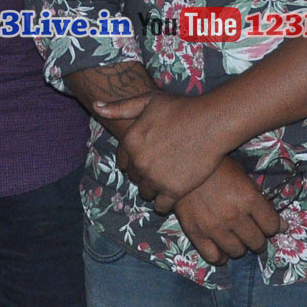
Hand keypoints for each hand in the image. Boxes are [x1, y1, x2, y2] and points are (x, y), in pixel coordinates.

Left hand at [93, 90, 223, 212]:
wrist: (211, 122)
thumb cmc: (181, 108)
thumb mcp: (148, 101)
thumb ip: (120, 107)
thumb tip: (96, 106)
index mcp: (130, 141)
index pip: (123, 161)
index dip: (135, 158)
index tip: (149, 155)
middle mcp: (139, 162)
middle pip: (135, 177)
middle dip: (144, 172)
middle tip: (161, 164)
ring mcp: (155, 178)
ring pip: (146, 192)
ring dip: (153, 187)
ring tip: (168, 176)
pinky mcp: (173, 191)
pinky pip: (160, 206)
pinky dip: (164, 202)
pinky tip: (172, 191)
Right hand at [172, 157, 280, 264]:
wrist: (181, 163)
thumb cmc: (216, 167)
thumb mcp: (243, 176)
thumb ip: (262, 201)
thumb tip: (282, 226)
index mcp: (249, 198)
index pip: (272, 226)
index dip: (272, 226)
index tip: (267, 224)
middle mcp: (234, 215)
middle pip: (257, 242)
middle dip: (258, 238)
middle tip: (252, 232)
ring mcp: (214, 227)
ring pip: (238, 252)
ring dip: (240, 246)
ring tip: (236, 237)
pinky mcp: (196, 233)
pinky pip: (214, 257)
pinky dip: (221, 256)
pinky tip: (221, 247)